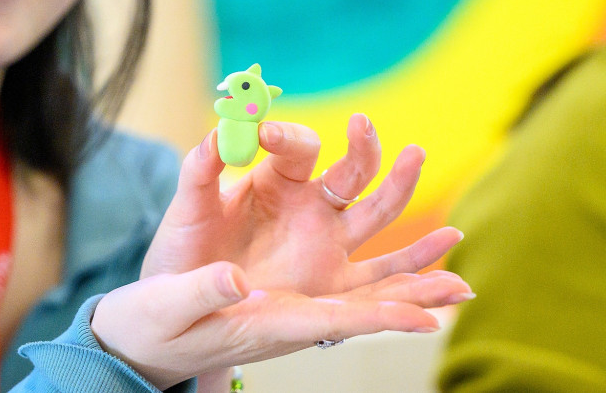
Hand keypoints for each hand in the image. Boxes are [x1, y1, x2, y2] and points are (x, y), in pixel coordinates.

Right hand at [92, 260, 465, 390]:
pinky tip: (409, 267)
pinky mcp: (282, 293)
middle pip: (362, 307)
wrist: (142, 338)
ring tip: (456, 271)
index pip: (333, 324)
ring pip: (359, 293)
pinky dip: (380, 274)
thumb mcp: (167, 306)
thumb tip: (236, 278)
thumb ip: (202, 291)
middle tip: (462, 285)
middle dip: (411, 293)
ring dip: (406, 278)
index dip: (381, 320)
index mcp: (265, 323)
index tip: (426, 319)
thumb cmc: (151, 326)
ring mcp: (289, 304)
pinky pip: (341, 283)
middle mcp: (288, 315)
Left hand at [142, 114, 463, 296]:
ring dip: (400, 186)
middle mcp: (310, 206)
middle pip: (351, 171)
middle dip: (365, 149)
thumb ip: (200, 166)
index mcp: (277, 180)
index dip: (287, 136)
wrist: (186, 297)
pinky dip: (421, 269)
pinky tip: (454, 252)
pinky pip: (383, 277)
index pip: (298, 148)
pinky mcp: (334, 284)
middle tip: (368, 127)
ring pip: (377, 213)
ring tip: (416, 156)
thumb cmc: (186, 247)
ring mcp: (327, 243)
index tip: (265, 133)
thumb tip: (219, 128)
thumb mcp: (188, 205)